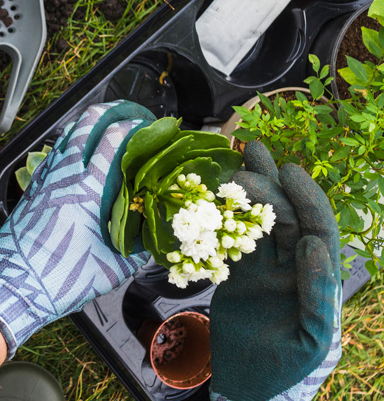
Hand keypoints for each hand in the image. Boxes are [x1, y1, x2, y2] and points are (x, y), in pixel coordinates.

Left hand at [0, 101, 155, 358]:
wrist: (12, 286)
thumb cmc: (60, 279)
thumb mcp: (112, 270)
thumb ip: (137, 251)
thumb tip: (154, 241)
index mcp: (87, 190)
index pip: (112, 140)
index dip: (132, 126)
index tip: (148, 125)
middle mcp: (64, 176)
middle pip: (86, 124)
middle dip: (109, 111)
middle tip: (127, 112)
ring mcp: (44, 179)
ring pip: (66, 137)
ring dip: (86, 125)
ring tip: (104, 126)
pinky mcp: (32, 189)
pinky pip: (52, 155)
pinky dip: (68, 145)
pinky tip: (76, 155)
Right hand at [209, 141, 341, 400]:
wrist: (246, 383)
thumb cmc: (283, 368)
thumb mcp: (309, 338)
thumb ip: (317, 294)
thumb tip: (313, 246)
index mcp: (316, 280)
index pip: (316, 230)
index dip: (306, 199)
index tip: (289, 172)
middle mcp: (293, 269)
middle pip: (286, 218)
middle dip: (272, 185)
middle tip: (251, 156)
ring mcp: (265, 269)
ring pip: (260, 222)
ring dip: (252, 191)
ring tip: (239, 157)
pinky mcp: (239, 274)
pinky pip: (233, 240)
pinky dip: (226, 217)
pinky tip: (217, 194)